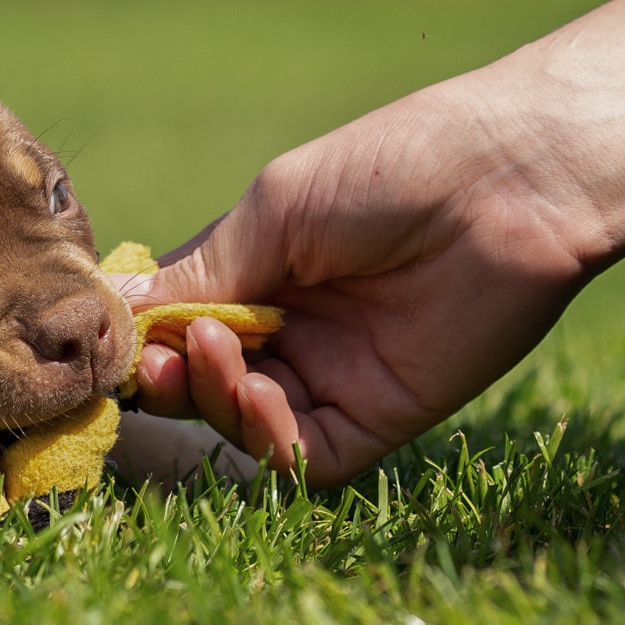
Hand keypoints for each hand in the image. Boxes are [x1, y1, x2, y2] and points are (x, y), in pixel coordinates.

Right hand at [130, 84, 599, 485]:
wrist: (511, 181)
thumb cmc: (390, 168)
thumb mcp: (275, 211)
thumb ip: (203, 272)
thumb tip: (115, 307)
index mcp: (258, 274)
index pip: (174, 325)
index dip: (141, 338)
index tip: (114, 336)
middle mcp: (290, 331)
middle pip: (201, 384)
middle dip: (167, 377)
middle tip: (156, 357)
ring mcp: (334, 377)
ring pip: (243, 426)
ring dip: (213, 400)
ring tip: (213, 353)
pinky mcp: (382, 415)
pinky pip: (307, 456)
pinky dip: (268, 438)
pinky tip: (261, 394)